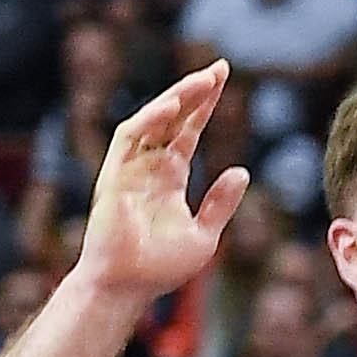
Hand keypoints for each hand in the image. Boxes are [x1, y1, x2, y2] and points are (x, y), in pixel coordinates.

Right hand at [75, 61, 248, 306]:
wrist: (128, 287)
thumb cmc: (160, 267)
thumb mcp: (204, 234)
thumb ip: (221, 203)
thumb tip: (242, 170)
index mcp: (169, 177)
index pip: (188, 131)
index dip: (204, 106)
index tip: (223, 79)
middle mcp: (148, 166)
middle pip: (172, 119)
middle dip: (194, 92)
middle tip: (220, 69)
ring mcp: (129, 168)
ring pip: (151, 121)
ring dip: (176, 99)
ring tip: (204, 81)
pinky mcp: (114, 175)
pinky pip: (130, 138)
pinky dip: (150, 120)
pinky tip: (173, 106)